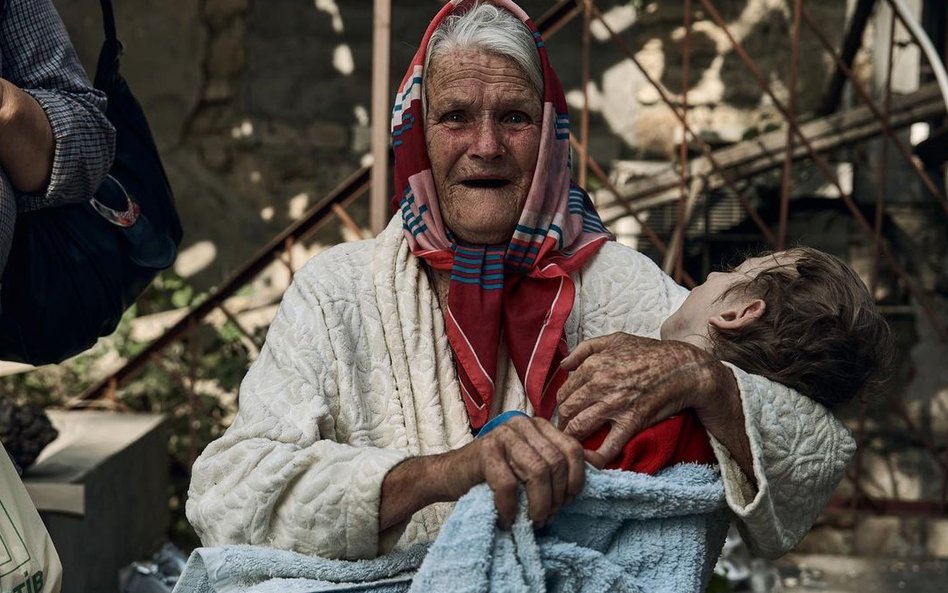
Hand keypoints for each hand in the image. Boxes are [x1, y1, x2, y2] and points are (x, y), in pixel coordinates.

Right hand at [443, 416, 586, 528]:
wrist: (451, 475)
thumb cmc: (496, 474)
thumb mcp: (532, 464)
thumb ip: (562, 460)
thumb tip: (600, 464)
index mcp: (538, 425)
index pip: (573, 449)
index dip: (576, 480)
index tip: (567, 501)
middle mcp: (522, 424)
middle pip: (557, 463)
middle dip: (556, 497)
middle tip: (545, 516)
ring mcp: (502, 435)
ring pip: (537, 472)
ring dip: (537, 505)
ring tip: (530, 521)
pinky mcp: (484, 452)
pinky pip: (508, 485)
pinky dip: (510, 510)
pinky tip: (507, 520)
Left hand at [557, 332, 737, 466]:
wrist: (683, 368)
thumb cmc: (649, 352)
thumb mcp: (615, 340)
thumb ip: (584, 349)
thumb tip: (564, 365)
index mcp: (593, 366)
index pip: (563, 392)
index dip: (562, 405)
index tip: (565, 413)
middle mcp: (599, 385)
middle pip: (566, 411)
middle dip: (563, 423)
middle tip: (566, 430)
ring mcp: (614, 405)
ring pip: (578, 428)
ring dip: (571, 438)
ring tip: (572, 444)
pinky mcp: (631, 422)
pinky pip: (607, 447)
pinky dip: (594, 458)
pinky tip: (587, 461)